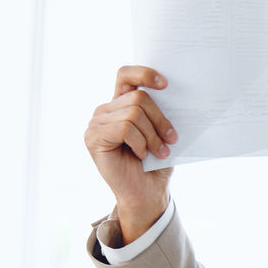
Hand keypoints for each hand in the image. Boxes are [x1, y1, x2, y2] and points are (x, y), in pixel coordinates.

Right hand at [84, 65, 177, 241]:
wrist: (147, 193)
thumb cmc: (155, 163)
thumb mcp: (161, 132)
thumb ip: (159, 111)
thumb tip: (174, 92)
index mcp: (120, 104)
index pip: (126, 75)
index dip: (144, 73)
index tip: (166, 84)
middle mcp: (105, 110)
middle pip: (138, 97)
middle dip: (160, 119)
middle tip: (171, 139)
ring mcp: (96, 124)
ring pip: (133, 113)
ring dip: (152, 135)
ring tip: (159, 152)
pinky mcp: (93, 138)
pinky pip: (125, 128)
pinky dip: (140, 143)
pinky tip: (141, 155)